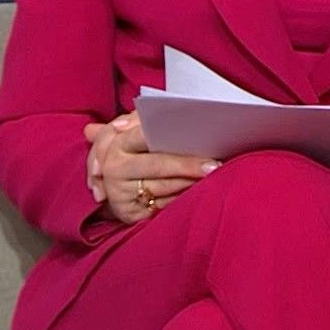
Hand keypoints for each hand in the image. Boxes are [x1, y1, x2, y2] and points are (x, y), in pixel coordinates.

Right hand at [83, 111, 219, 224]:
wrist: (115, 184)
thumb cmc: (132, 152)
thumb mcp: (131, 132)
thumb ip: (139, 120)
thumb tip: (143, 116)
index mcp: (115, 144)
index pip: (141, 136)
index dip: (164, 135)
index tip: (191, 133)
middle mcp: (115, 169)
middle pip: (157, 165)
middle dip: (187, 165)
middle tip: (213, 165)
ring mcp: (120, 194)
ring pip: (163, 187)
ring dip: (190, 182)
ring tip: (212, 174)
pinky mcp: (129, 214)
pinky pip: (163, 205)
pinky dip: (182, 198)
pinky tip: (198, 190)